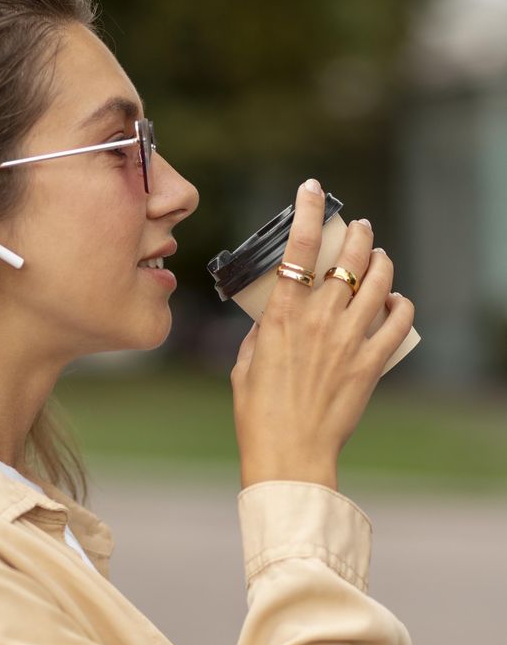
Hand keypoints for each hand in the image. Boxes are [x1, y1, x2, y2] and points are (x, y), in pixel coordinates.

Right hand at [230, 179, 415, 489]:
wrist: (288, 453)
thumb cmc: (257, 413)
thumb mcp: (244, 365)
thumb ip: (260, 334)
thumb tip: (274, 318)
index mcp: (281, 317)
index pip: (299, 248)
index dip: (308, 212)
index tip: (312, 190)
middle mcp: (318, 321)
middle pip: (348, 258)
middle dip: (356, 232)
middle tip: (358, 226)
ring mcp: (349, 340)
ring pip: (378, 282)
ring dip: (381, 261)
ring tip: (378, 255)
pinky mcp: (371, 363)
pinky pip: (398, 322)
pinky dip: (401, 305)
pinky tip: (396, 301)